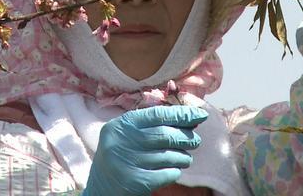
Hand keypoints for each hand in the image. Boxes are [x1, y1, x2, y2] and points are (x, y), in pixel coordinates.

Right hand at [82, 105, 207, 195]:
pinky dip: (175, 171)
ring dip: (184, 157)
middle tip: (196, 140)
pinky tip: (174, 170)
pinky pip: (167, 174)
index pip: (157, 114)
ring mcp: (127, 162)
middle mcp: (121, 141)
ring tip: (186, 158)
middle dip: (186, 137)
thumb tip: (191, 119)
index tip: (201, 114)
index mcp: (121, 125)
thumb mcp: (129, 134)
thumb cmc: (123, 155)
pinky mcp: (134, 182)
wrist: (101, 188)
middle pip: (165, 135)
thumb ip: (153, 125)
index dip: (181, 114)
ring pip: (169, 156)